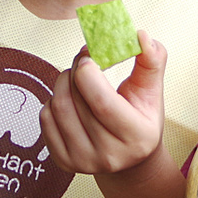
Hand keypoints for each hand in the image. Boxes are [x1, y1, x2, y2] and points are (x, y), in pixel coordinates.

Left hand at [39, 30, 165, 174]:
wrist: (128, 158)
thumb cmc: (141, 118)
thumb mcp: (152, 90)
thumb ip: (151, 60)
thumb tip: (142, 36)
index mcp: (137, 137)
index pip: (102, 102)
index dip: (88, 72)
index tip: (90, 56)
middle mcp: (110, 156)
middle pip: (75, 101)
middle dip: (75, 71)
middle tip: (84, 61)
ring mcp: (83, 162)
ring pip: (57, 107)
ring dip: (63, 83)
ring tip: (78, 79)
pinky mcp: (63, 161)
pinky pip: (45, 118)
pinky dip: (54, 100)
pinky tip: (71, 100)